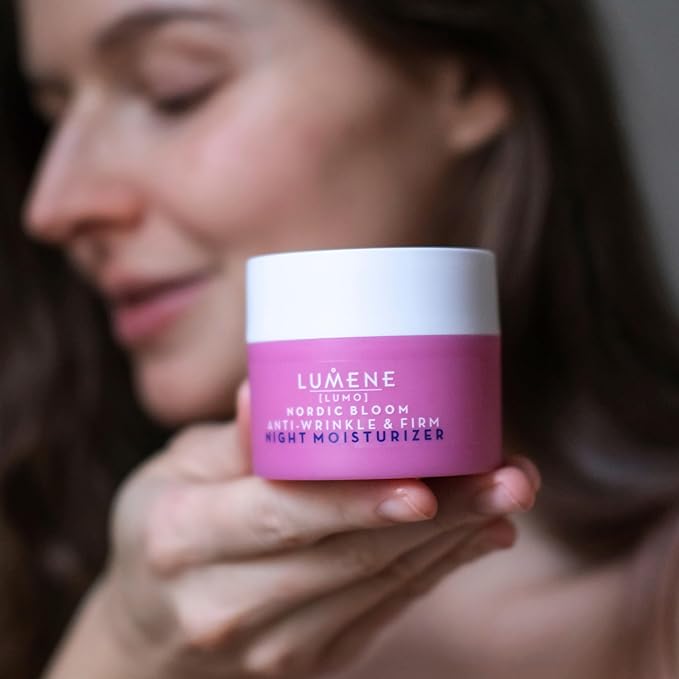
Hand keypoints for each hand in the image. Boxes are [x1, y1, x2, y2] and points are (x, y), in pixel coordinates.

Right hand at [98, 381, 539, 678]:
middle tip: (506, 477)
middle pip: (347, 557)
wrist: (149, 635)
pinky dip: (435, 571)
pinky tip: (478, 536)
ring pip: (377, 587)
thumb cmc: (161, 531)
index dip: (351, 503)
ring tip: (506, 497)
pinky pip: (383, 613)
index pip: (280, 517)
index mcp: (183, 537)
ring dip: (451, 542)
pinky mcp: (309, 660)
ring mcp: (270, 644)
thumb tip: (269, 389)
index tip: (422, 486)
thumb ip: (232, 442)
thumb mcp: (175, 472)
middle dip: (437, 519)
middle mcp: (225, 602)